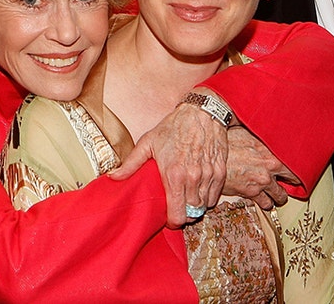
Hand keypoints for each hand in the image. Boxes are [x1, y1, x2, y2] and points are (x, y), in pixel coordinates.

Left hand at [109, 100, 227, 226]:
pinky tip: (198, 188)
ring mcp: (209, 175)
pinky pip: (215, 195)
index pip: (177, 215)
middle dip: (184, 215)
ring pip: (204, 206)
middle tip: (176, 207)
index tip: (168, 218)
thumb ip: (131, 164)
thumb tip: (113, 177)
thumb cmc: (173, 127)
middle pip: (192, 214)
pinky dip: (207, 196)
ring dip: (195, 206)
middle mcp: (193, 178)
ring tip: (186, 197)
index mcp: (174, 174)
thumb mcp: (148, 142)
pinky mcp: (220, 171)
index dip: (172, 222)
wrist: (201, 112)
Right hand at [222, 127, 298, 209]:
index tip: (294, 169)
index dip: (295, 167)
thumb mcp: (245, 133)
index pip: (294, 162)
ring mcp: (262, 182)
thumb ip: (259, 137)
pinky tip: (264, 199)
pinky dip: (266, 203)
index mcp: (270, 151)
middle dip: (291, 182)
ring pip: (280, 196)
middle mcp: (269, 167)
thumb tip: (264, 131)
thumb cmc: (225, 143)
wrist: (210, 158)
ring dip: (279, 196)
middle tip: (288, 182)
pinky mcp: (252, 193)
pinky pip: (266, 204)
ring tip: (277, 194)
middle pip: (292, 180)